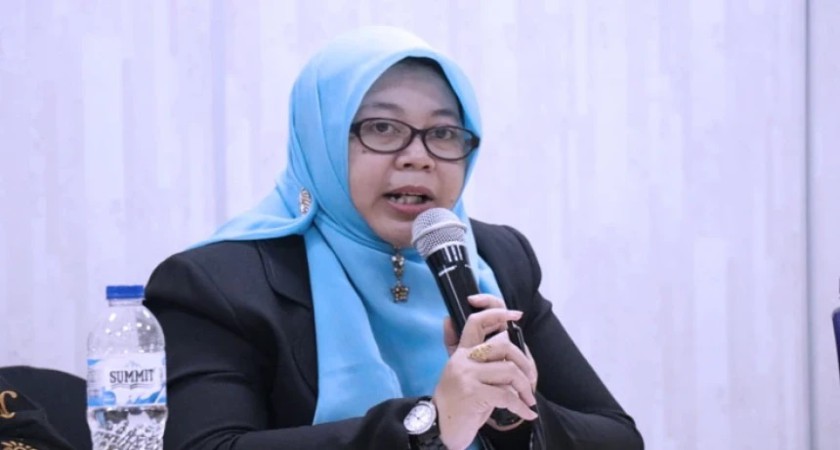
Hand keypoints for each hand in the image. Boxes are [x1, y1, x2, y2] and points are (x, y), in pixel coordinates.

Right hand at [433, 295, 538, 449]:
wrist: (441, 428)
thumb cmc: (457, 404)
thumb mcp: (463, 376)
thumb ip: (471, 356)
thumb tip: (453, 322)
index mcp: (462, 353)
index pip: (476, 322)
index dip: (497, 312)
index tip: (516, 315)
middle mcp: (463, 360)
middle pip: (504, 346)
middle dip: (525, 363)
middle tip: (530, 380)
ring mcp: (467, 376)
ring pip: (509, 371)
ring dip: (525, 388)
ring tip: (528, 400)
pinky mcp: (473, 393)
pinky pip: (507, 395)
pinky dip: (521, 406)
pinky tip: (527, 414)